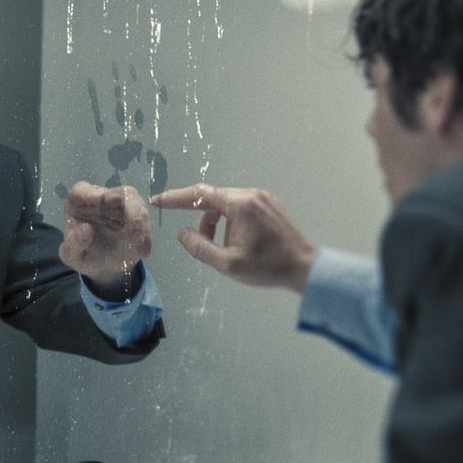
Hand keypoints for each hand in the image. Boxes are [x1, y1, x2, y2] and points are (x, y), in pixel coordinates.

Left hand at [59, 181, 152, 297]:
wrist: (104, 266)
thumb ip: (74, 244)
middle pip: (116, 193)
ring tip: (139, 244)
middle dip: (126, 207)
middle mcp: (101, 198)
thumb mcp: (72, 256)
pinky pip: (144, 218)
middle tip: (134, 224)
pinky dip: (146, 234)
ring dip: (139, 221)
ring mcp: (121, 203)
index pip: (82, 190)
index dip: (91, 193)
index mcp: (78, 202)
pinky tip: (143, 251)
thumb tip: (86, 229)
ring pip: (134, 202)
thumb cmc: (84, 256)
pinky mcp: (136, 212)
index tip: (101, 200)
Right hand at [151, 183, 316, 291]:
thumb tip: (182, 233)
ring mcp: (262, 197)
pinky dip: (230, 220)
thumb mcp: (227, 264)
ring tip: (225, 247)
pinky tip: (238, 240)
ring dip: (216, 221)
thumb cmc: (268, 267)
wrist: (304, 266)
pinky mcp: (269, 203)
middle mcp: (250, 194)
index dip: (175, 198)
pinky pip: (240, 205)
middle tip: (201, 242)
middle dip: (202, 219)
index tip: (158, 200)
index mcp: (240, 205)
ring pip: (226, 203)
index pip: (199, 195)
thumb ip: (200, 247)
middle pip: (212, 199)